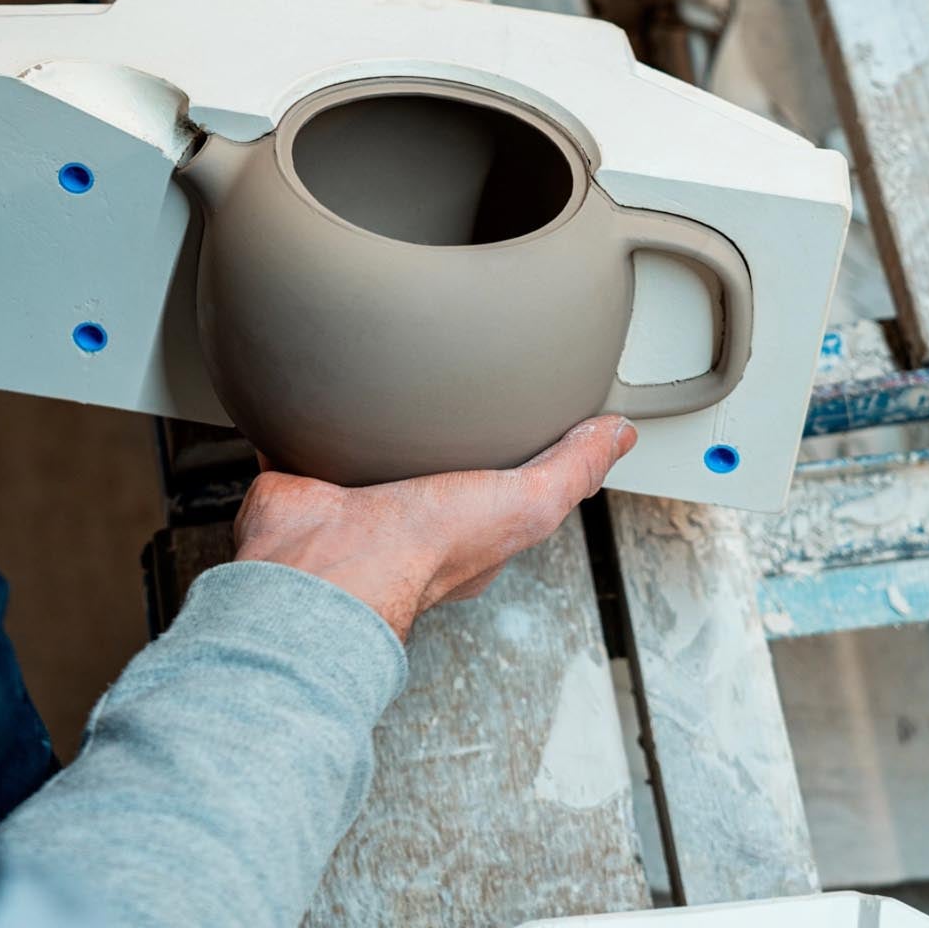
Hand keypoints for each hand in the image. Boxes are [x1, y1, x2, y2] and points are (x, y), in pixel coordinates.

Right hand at [233, 416, 636, 641]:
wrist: (324, 559)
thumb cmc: (424, 548)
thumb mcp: (526, 504)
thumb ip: (572, 470)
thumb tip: (619, 433)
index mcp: (466, 532)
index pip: (503, 491)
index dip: (517, 456)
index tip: (523, 416)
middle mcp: (412, 518)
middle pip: (435, 467)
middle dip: (443, 429)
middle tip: (452, 380)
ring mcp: (357, 497)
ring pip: (372, 449)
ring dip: (376, 416)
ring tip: (387, 368)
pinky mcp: (309, 475)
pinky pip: (311, 436)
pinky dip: (312, 411)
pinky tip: (320, 381)